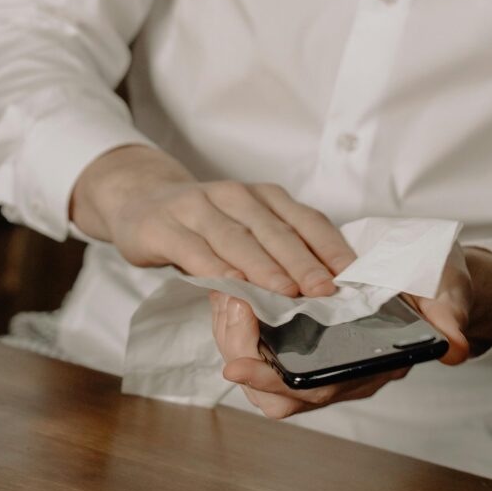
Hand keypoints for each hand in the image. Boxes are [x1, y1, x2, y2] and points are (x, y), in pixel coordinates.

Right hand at [71, 145, 354, 295]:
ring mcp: (197, 207)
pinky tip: (233, 287)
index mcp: (264, 197)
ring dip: (264, 268)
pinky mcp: (163, 226)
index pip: (306, 220)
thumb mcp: (245, 228)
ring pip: (237, 239)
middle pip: (275, 231)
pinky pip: (194, 250)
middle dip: (303, 262)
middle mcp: (235, 196)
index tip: (353, 276)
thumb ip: (278, 250)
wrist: (138, 200)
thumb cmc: (203, 224)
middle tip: (325, 291)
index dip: (331, 248)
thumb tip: (327, 288)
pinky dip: (215, 269)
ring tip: (287, 294)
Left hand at [210, 243, 491, 419]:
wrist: (430, 272)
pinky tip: (234, 286)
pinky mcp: (299, 333)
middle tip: (230, 307)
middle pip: (273, 389)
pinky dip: (239, 316)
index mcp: (370, 367)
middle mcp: (338, 371)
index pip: (316, 391)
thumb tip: (454, 347)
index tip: (237, 365)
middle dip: (240, 352)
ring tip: (229, 292)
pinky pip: (257, 338)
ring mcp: (316, 355)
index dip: (274, 383)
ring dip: (233, 332)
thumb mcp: (445, 290)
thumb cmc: (435, 284)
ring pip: (259, 364)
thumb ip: (448, 315)